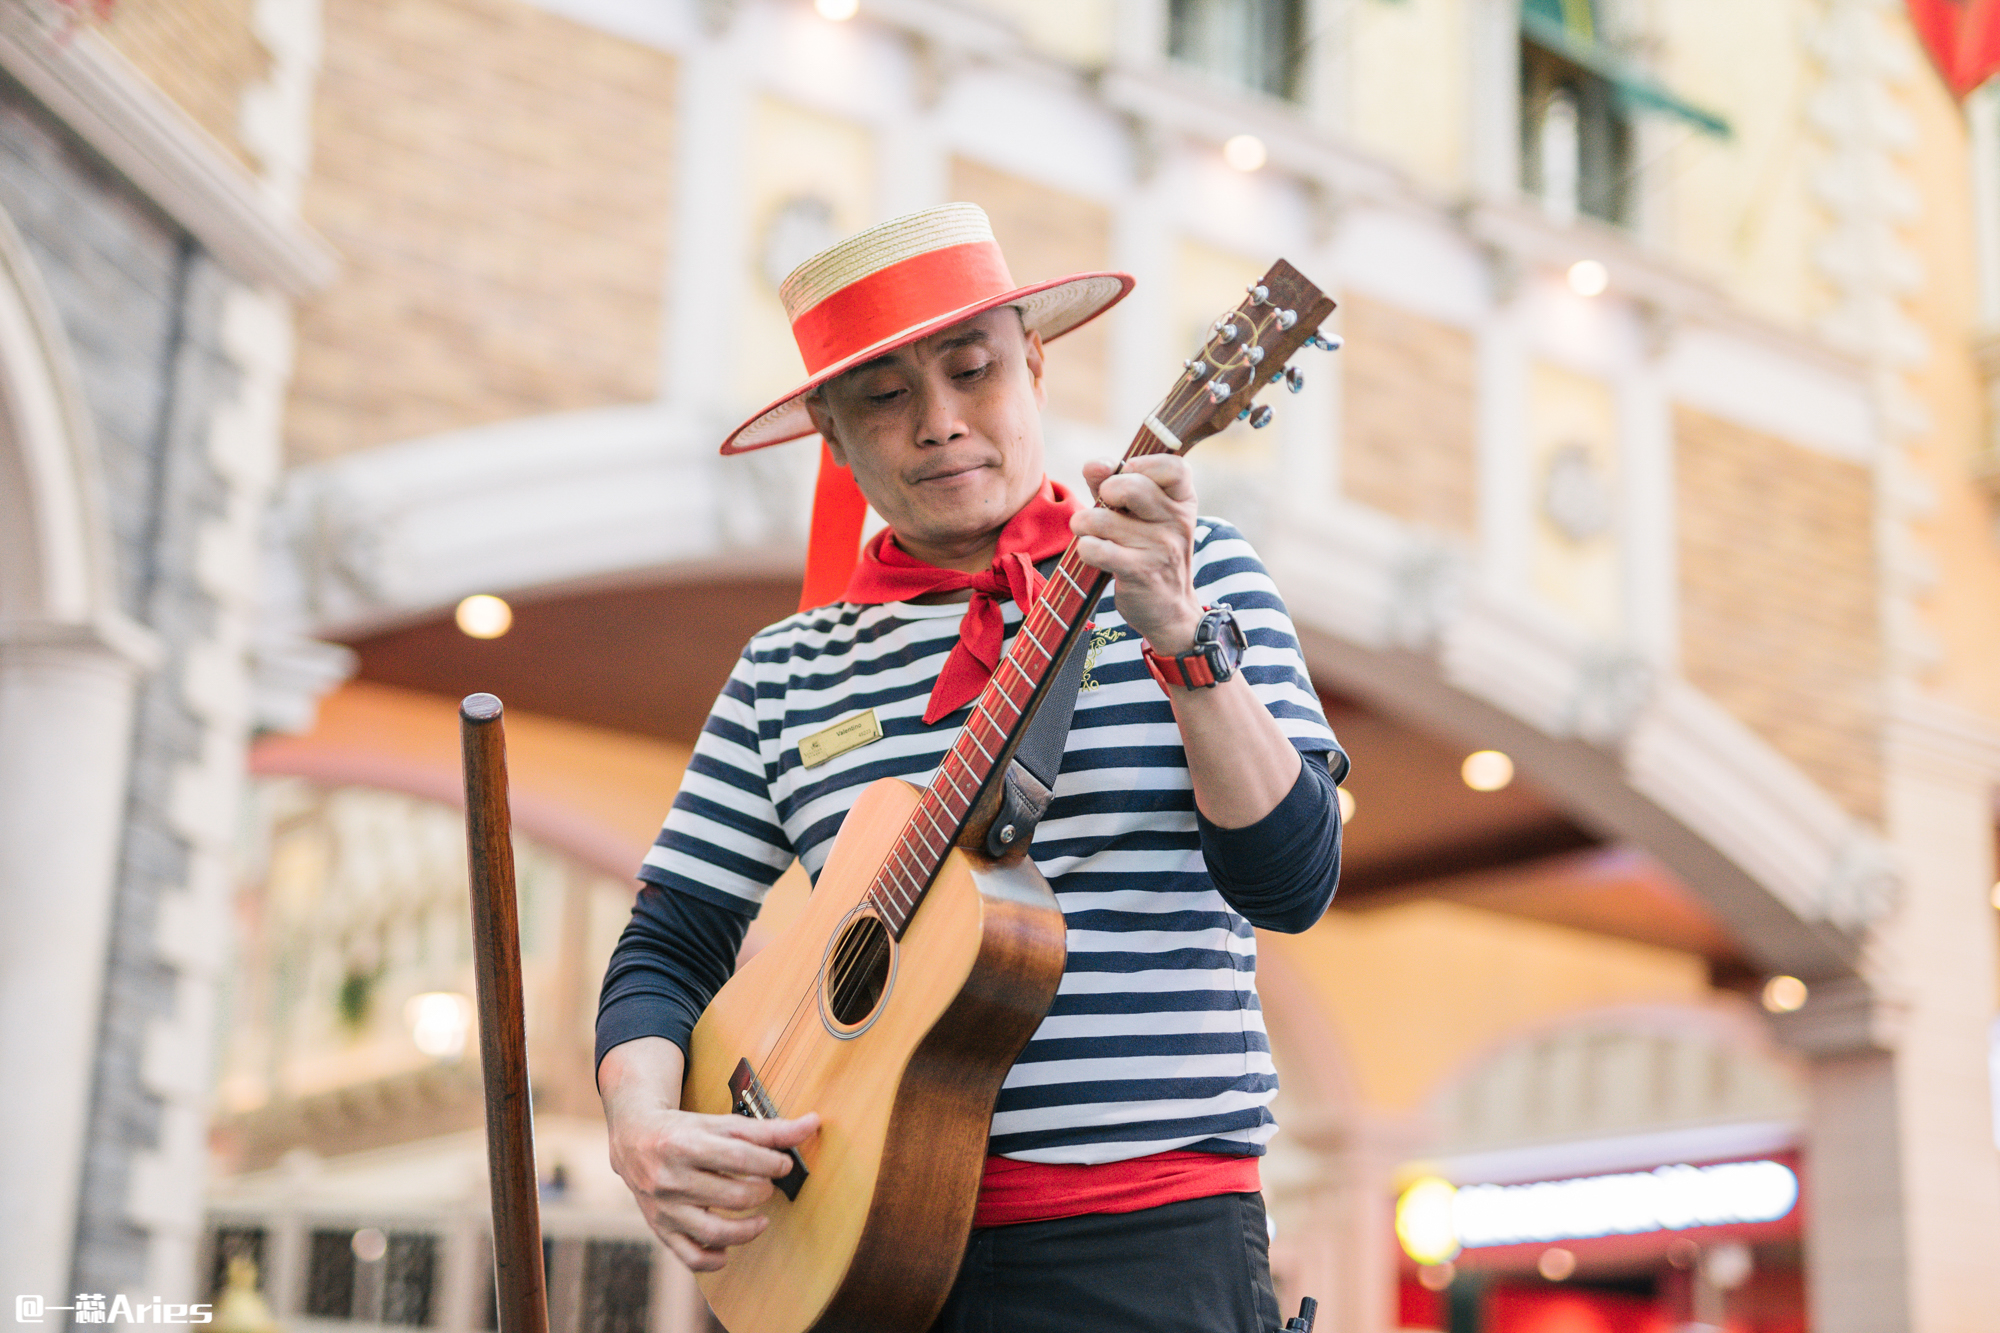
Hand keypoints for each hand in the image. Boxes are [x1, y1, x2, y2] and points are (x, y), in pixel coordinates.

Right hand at [599, 1037, 818, 1271]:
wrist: (634, 1140)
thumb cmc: (686, 1129)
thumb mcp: (721, 1123)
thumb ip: (767, 1129)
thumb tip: (812, 1124)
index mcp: (685, 1144)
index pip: (738, 1158)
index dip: (770, 1163)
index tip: (784, 1164)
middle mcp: (670, 1178)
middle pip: (731, 1196)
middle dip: (761, 1192)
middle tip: (768, 1186)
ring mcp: (664, 1208)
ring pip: (713, 1232)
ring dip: (748, 1230)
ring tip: (762, 1219)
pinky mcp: (660, 1228)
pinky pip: (690, 1256)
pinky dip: (715, 1259)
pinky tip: (730, 1246)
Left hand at [1071, 454, 1203, 653]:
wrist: (1169, 608)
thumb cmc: (1148, 550)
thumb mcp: (1142, 515)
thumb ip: (1115, 483)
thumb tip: (1094, 465)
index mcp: (1183, 501)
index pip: (1174, 466)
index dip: (1143, 464)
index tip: (1127, 473)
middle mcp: (1177, 522)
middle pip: (1130, 486)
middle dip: (1104, 492)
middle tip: (1103, 506)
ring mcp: (1161, 548)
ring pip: (1101, 519)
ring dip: (1084, 525)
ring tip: (1091, 534)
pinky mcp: (1140, 572)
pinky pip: (1095, 548)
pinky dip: (1084, 549)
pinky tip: (1092, 554)